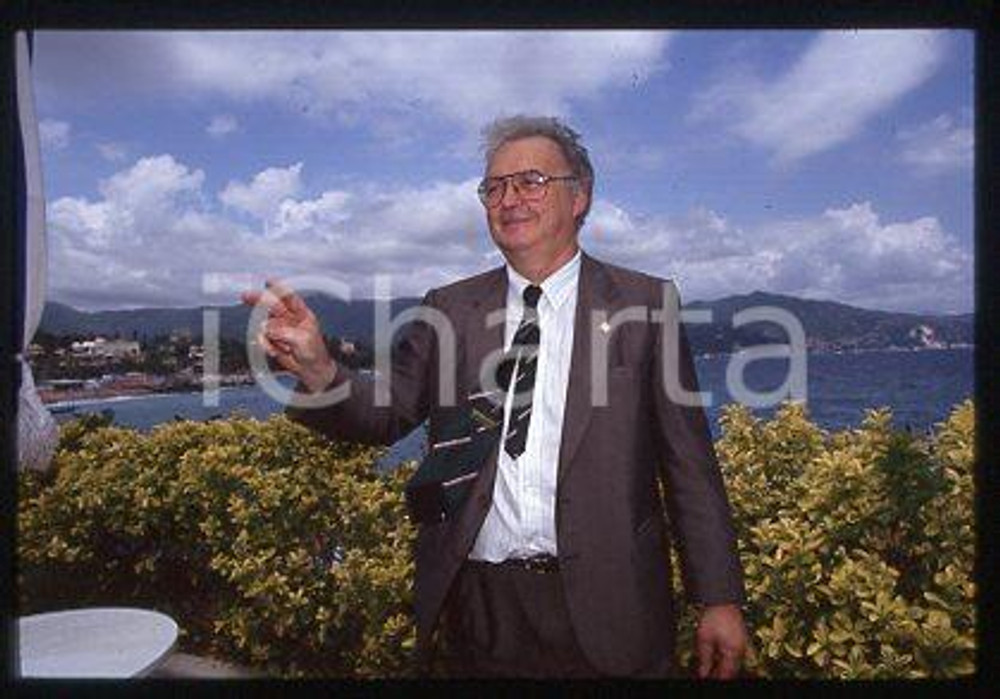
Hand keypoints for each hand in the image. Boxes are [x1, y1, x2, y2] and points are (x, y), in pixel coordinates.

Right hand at [241, 278, 336, 392]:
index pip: (290, 298)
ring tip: (283, 348)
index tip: (268, 281)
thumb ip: (284, 332)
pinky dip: (268, 347)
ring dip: (270, 338)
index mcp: (302, 315)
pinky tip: (277, 352)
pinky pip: (263, 339)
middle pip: (271, 305)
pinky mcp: (272, 340)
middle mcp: (289, 319)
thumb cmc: (314, 353)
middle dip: (258, 301)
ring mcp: (280, 329)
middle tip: (245, 296)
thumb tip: (266, 328)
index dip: (279, 288)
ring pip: (264, 326)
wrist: (310, 370)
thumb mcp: (303, 340)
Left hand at [694, 603, 747, 679]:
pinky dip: (728, 659)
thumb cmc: (713, 616)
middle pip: (731, 670)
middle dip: (720, 674)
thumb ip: (704, 659)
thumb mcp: (704, 639)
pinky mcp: (742, 639)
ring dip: (724, 667)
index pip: (726, 674)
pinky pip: (736, 655)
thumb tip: (703, 674)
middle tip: (708, 674)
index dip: (716, 678)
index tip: (706, 678)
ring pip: (734, 663)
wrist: (722, 598)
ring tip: (711, 668)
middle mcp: (742, 650)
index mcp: (734, 652)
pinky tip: (719, 658)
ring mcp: (743, 644)